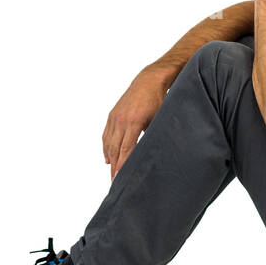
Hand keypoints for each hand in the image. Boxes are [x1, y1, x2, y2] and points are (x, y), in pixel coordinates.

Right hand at [103, 67, 168, 181]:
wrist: (149, 80)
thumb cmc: (159, 100)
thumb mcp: (159, 119)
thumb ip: (154, 135)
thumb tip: (153, 154)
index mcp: (134, 122)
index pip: (126, 149)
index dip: (123, 165)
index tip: (121, 179)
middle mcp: (121, 120)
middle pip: (115, 150)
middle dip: (115, 168)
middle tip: (115, 184)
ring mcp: (114, 117)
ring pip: (109, 144)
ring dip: (110, 160)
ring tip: (112, 175)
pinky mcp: (112, 115)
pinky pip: (106, 135)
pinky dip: (106, 148)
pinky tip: (108, 159)